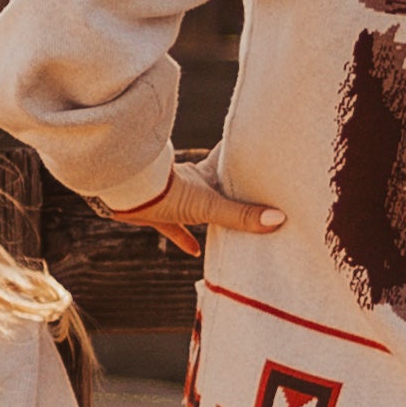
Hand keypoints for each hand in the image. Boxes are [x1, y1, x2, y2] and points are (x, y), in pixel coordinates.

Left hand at [105, 158, 282, 244]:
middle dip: (231, 190)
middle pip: (216, 186)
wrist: (127, 193)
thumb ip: (241, 215)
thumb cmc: (168, 191)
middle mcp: (192, 184)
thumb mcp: (210, 206)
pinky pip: (175, 228)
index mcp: (206, 174)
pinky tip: (193, 251)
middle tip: (250, 195)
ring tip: (229, 225)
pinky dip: (184, 239)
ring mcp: (174, 199)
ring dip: (210, 214)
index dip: (243, 157)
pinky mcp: (158, 215)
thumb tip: (278, 219)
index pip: (229, 160)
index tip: (259, 154)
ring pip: (197, 206)